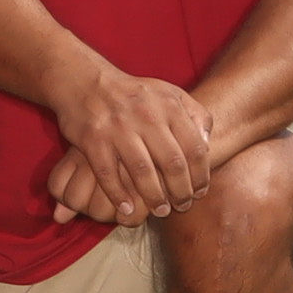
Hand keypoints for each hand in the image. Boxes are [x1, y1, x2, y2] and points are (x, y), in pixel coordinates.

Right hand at [44, 66, 212, 227]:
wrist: (85, 81)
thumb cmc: (133, 94)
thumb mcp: (169, 93)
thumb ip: (195, 114)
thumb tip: (207, 143)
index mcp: (168, 106)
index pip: (194, 148)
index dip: (201, 175)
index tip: (200, 192)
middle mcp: (146, 117)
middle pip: (172, 164)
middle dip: (181, 192)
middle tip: (182, 206)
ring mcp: (118, 129)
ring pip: (142, 172)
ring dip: (154, 198)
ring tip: (160, 211)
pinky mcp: (93, 139)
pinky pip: (108, 174)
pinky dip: (118, 195)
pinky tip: (126, 209)